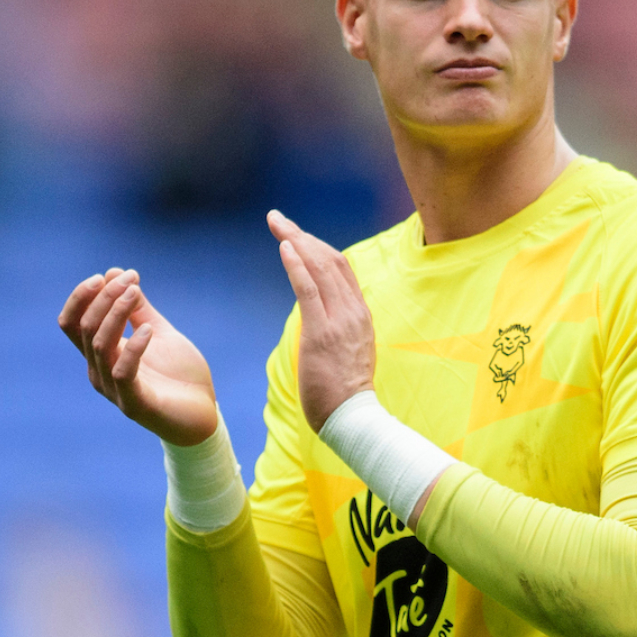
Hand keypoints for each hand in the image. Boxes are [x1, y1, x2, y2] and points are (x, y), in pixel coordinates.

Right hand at [58, 267, 218, 445]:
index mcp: (101, 354)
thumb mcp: (159, 332)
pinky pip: (123, 372)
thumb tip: (116, 273)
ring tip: (136, 292)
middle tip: (131, 279)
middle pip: (85, 328)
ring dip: (116, 313)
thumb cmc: (179, 376)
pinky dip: (133, 347)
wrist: (203, 415)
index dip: (81, 296)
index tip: (108, 275)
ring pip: (100, 346)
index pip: (72, 323)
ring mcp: (114, 390)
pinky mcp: (135, 404)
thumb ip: (139, 308)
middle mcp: (100, 371)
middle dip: (105, 297)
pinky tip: (148, 331)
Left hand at [267, 211, 374, 431]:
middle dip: (302, 235)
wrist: (354, 418)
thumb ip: (337, 330)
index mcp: (360, 315)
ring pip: (320, 267)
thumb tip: (318, 318)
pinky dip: (296, 265)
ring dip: (296, 240)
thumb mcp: (348, 352)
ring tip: (276, 223)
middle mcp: (353, 311)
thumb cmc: (345, 393)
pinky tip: (284, 247)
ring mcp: (340, 320)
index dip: (316, 246)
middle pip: (329, 259)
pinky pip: (309, 289)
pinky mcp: (322, 332)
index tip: (296, 234)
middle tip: (278, 219)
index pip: (340, 268)